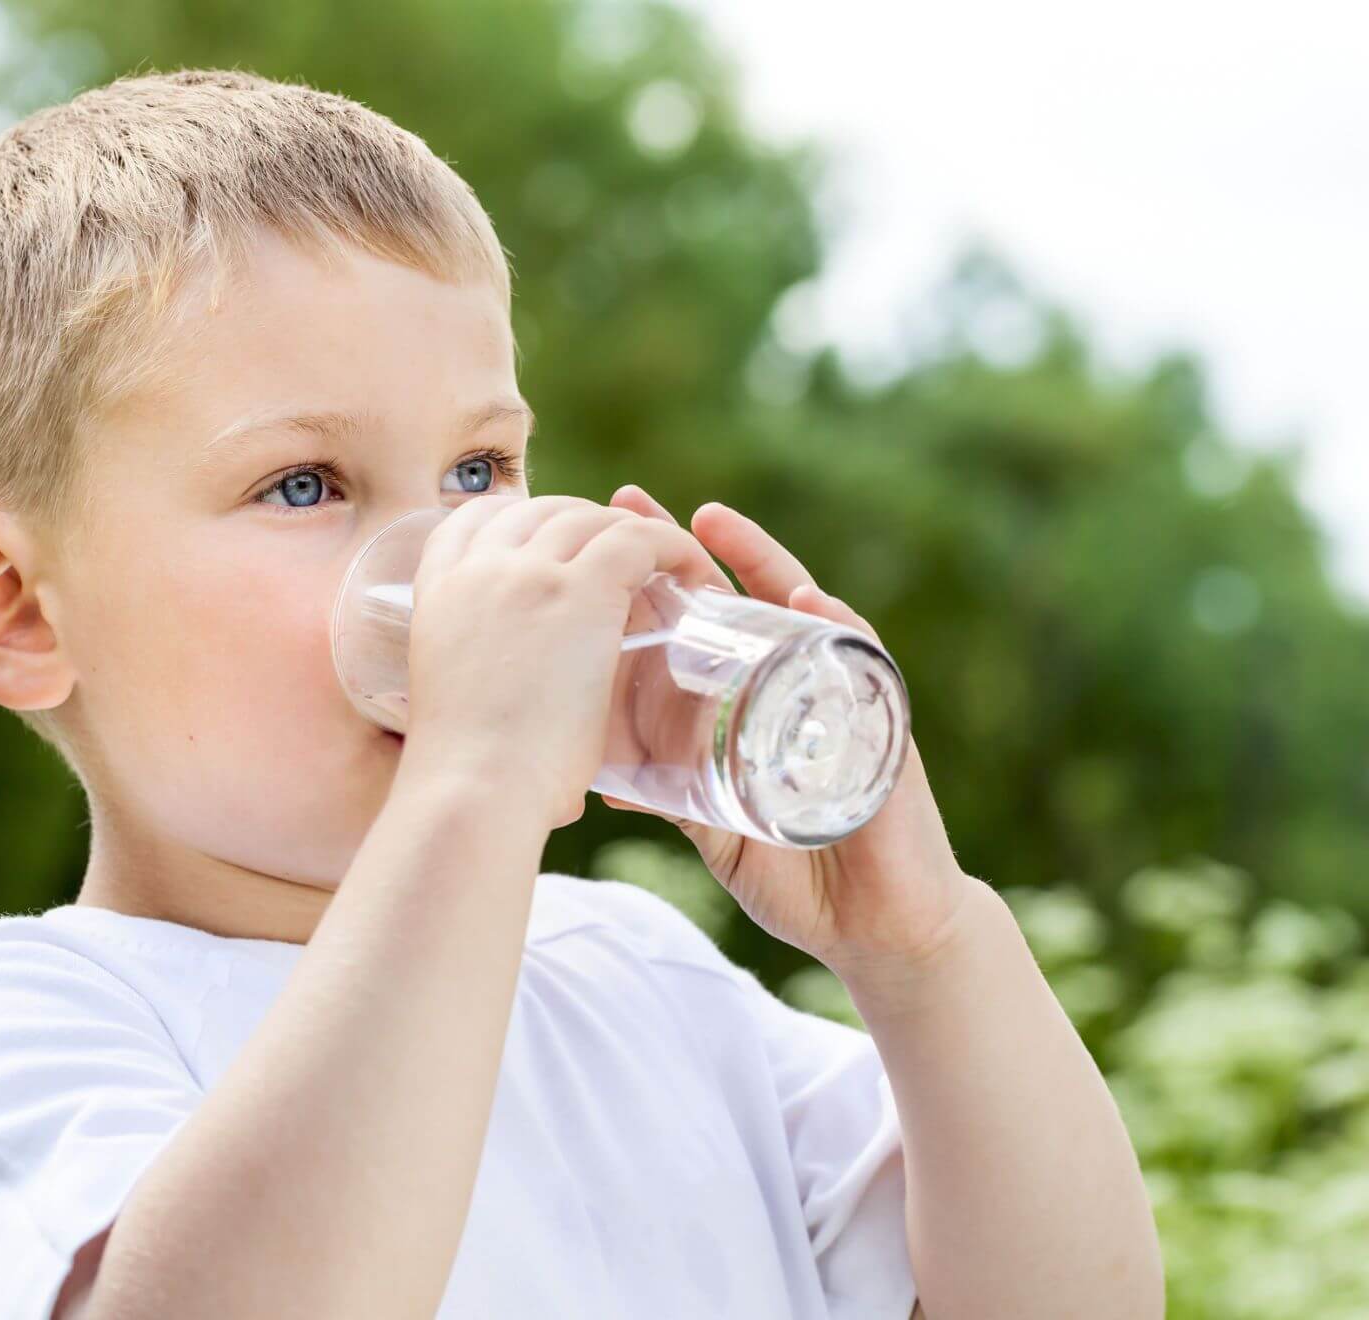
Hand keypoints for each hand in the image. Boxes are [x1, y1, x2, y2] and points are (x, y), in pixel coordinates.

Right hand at [401, 492, 721, 833]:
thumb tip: (512, 707)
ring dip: (632, 534)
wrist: (476, 790)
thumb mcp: (451, 699)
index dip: (516, 520)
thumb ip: (480, 675)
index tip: (549, 541)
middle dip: (584, 523)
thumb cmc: (467, 775)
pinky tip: (692, 573)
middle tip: (621, 556)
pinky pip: (637, 539)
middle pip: (539, 511)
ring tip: (665, 565)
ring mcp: (528, 573)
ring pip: (591, 519)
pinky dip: (672, 547)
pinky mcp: (581, 590)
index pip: (471, 522)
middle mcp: (479, 568)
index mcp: (438, 593)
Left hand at [599, 485, 976, 978]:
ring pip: (802, 613)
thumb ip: (674, 796)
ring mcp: (841, 698)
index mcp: (752, 704)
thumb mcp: (716, 827)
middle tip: (631, 503)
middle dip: (691, 549)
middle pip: (741, 599)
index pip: (700, 624)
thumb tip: (605, 779)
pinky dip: (839, 630)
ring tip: (713, 524)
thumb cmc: (799, 874)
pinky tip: (809, 602)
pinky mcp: (883, 726)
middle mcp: (796, 686)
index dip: (653, 582)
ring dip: (762, 564)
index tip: (599, 535)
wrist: (875, 932)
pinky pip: (865, 664)